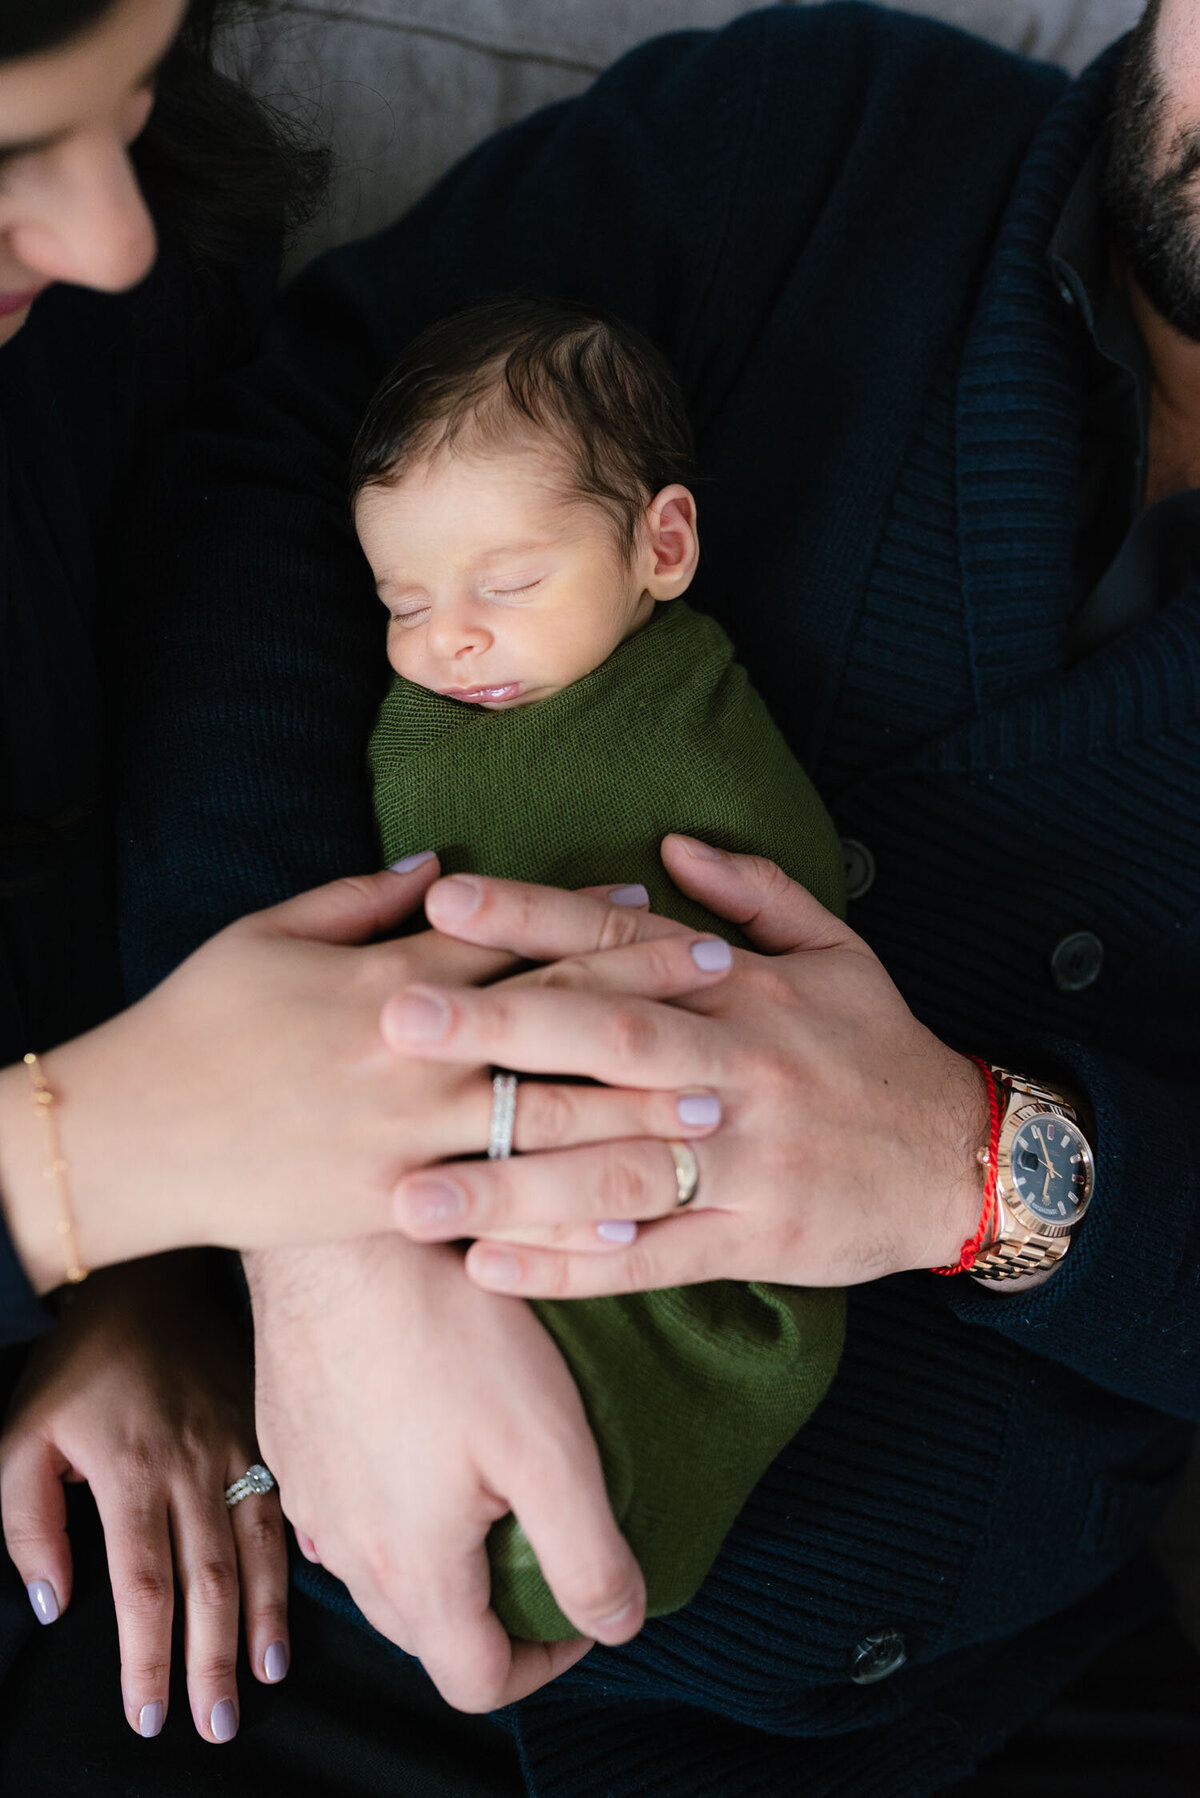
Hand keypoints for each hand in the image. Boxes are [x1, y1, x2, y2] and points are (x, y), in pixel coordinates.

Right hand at [0, 859, 728, 1292]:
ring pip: (543, 1119)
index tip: (667, 913)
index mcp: (385, 974)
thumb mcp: (268, 933)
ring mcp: (404, 1133)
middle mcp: (411, 1052)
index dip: (595, 925)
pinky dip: (564, 1211)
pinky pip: (496, 1206)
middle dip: (646, 1004)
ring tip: (717, 1106)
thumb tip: (442, 863)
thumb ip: (362, 896)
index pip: (512, 939)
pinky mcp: (386, 1205)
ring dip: (637, 1109)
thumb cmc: (199, 1020)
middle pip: (552, 1021)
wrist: (130, 1133)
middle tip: (733, 994)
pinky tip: (631, 1215)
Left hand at [0, 1255, 285, 1742]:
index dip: (149, 1657)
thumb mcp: (22, 1436)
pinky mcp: (267, 1429)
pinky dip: (297, 1552)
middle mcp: (194, 1466)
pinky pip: (288, 1499)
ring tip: (268, 1673)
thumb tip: (57, 1603)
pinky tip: (307, 1587)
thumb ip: (27, 1524)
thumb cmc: (80, 1366)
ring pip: (259, 1546)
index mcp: (132, 1473)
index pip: (145, 1586)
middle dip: (214, 1661)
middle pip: (210, 1581)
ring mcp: (239, 1445)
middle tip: (218, 1726)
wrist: (151, 1281)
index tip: (149, 1715)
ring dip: (266, 1616)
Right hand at [246, 1236, 644, 1712]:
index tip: (580, 1612)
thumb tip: (614, 1624)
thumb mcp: (549, 1447)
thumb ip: (587, 1555)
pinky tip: (421, 1434)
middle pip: (425, 1631)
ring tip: (487, 1487)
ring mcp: (307, 1490)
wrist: (344, 1237)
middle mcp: (342, 1549)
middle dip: (491, 1612)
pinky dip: (389, 1498)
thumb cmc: (449, 1328)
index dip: (544, 1667)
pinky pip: (342, 1500)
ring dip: (437, 1554)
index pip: (476, 1682)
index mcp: (411, 1572)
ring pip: (377, 1565)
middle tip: (542, 1547)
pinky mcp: (291, 1434)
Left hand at [385, 836, 989, 1293]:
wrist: (967, 1157)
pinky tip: (489, 1271)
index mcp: (743, 990)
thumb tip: (671, 842)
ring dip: (508, 1179)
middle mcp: (738, 1065)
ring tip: (407, 1192)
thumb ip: (753, 893)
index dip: (536, 919)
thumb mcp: (837, 949)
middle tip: (395, 1019)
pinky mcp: (756, 1238)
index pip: (625, 942)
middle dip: (500, 1027)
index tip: (445, 903)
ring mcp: (746, 1157)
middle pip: (608, 1040)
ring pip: (615, 1164)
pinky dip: (571, 1267)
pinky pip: (653, 1257)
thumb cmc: (879, 1047)